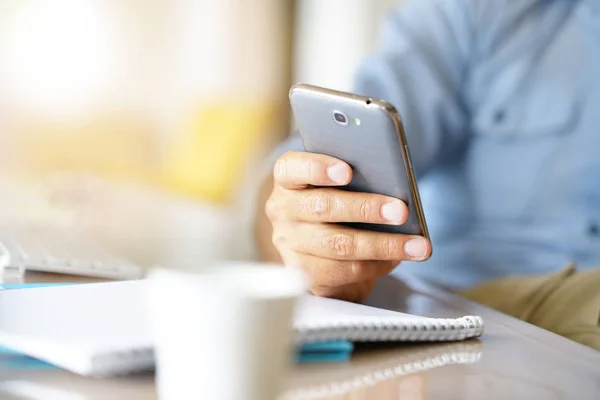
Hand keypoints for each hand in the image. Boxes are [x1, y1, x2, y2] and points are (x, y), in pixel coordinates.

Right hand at [266, 151, 431, 301]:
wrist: (323, 246)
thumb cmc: (339, 201)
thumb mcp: (341, 184)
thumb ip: (356, 178)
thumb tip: (392, 185)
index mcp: (288, 180)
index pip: (291, 168)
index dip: (317, 168)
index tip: (347, 171)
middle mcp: (282, 211)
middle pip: (322, 208)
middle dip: (365, 209)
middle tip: (401, 211)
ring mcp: (290, 245)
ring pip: (338, 244)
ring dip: (382, 244)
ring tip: (417, 245)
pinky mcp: (306, 273)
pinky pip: (344, 271)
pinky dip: (377, 265)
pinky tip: (398, 258)